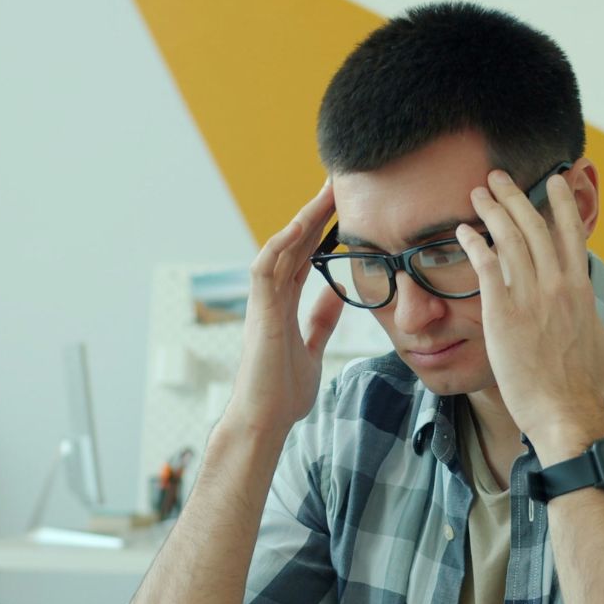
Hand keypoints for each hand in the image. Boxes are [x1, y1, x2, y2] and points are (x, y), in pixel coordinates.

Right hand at [222, 184, 347, 439]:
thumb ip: (320, 322)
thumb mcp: (312, 348)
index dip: (322, 230)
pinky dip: (280, 245)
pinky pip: (266, 269)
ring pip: (281, 248)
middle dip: (316, 212)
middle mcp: (271, 297)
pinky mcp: (259, 313)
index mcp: (283, 305)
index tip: (344, 206)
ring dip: (302, 219)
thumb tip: (336, 298)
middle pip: (294, 244)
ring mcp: (263, 303)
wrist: (265, 421)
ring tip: (326, 192)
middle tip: (339, 182)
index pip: (304, 256)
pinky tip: (300, 225)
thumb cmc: (283, 393)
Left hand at [457, 169, 603, 457]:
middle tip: (498, 176)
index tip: (553, 179)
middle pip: (535, 226)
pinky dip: (475, 244)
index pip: (571, 232)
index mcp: (583, 288)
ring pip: (510, 240)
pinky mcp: (503, 314)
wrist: (565, 414)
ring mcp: (530, 297)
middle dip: (515, 196)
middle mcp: (557, 285)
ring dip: (492, 211)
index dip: (560, 202)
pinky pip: (487, 267)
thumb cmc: (590, 386)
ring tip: (478, 193)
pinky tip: (463, 231)